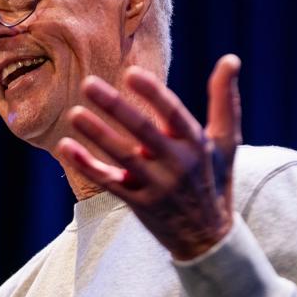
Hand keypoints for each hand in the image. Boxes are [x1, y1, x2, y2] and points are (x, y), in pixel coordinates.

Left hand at [56, 54, 241, 260]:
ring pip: (122, 157)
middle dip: (115, 107)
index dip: (153, 94)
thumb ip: (224, 100)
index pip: (173, 114)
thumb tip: (231, 58)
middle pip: (143, 131)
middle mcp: (178, 164)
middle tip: (88, 83)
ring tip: (74, 113)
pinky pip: (109, 183)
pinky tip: (65, 147)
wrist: (208, 237)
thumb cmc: (213, 178)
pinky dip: (87, 165)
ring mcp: (158, 186)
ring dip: (97, 134)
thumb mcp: (226, 142)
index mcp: (198, 144)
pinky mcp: (139, 204)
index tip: (131, 73)